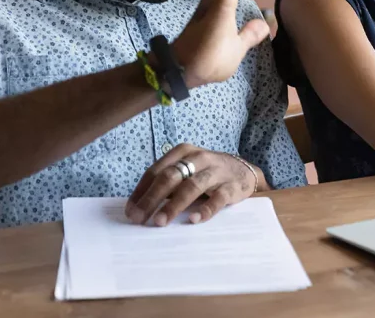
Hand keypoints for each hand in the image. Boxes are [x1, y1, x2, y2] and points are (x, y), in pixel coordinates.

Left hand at [125, 144, 256, 225]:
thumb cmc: (207, 173)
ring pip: (191, 186)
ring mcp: (216, 171)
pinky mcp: (231, 186)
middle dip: (151, 199)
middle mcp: (198, 158)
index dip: (141, 191)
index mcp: (182, 152)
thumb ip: (167, 184)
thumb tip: (140, 208)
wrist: (244, 171)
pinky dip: (205, 209)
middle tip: (138, 218)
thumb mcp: (187, 170)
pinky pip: (217, 198)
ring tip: (160, 222)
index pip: (156, 171)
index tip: (130, 211)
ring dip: (173, 205)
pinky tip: (193, 220)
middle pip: (170, 177)